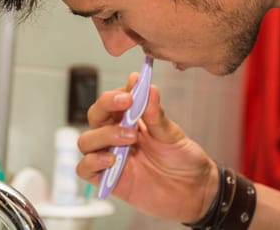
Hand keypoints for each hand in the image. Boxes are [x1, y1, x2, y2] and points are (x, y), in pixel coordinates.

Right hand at [76, 73, 218, 221]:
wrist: (194, 192)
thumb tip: (149, 87)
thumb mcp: (172, 134)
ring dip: (104, 135)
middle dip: (106, 105)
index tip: (132, 88)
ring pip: (86, 141)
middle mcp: (117, 137)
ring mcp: (111, 157)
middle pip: (95, 115)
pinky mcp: (109, 180)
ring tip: (130, 138)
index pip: (113, 100)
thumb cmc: (183, 160)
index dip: (118, 92)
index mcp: (131, 121)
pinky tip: (112, 160)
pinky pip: (85, 169)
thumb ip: (156, 114)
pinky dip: (92, 162)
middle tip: (127, 104)